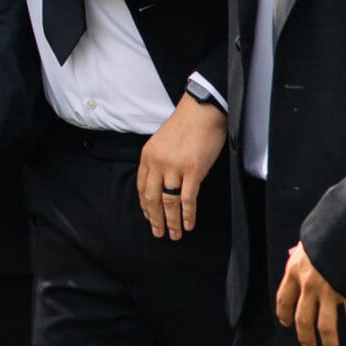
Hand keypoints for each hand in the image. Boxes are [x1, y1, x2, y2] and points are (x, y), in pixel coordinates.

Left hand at [136, 93, 227, 238]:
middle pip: (153, 199)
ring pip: (169, 202)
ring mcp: (175, 167)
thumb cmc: (185, 124)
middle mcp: (158, 163)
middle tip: (159, 233)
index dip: (145, 206)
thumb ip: (158, 160)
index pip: (142, 187)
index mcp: (148, 156)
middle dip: (155, 219)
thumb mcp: (162, 141)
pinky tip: (189, 224)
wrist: (202, 111)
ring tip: (175, 234)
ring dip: (172, 221)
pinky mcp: (193, 170)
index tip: (148, 217)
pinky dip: (188, 214)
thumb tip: (160, 181)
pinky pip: (188, 198)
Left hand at [276, 242, 345, 345]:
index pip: (284, 299)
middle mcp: (309, 285)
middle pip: (303, 319)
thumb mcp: (306, 240)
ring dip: (328, 342)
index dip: (283, 313)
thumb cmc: (327, 231)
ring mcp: (329, 292)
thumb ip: (300, 252)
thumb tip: (292, 253)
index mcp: (295, 271)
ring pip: (325, 325)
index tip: (286, 323)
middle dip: (305, 336)